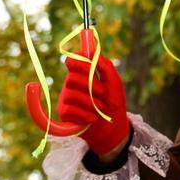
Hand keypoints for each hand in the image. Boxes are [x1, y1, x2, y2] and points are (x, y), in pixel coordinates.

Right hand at [25, 29, 129, 157]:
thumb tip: (93, 52)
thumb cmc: (113, 102)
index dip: (78, 61)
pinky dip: (85, 114)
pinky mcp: (64, 113)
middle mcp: (71, 84)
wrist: (113, 127)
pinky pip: (69, 109)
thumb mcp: (115, 83)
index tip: (91, 66)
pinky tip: (93, 118)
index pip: (71, 60)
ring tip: (101, 108)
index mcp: (83, 73)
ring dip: (91, 102)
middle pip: (72, 78)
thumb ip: (106, 66)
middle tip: (104, 93)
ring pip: (71, 94)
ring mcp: (66, 98)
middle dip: (91, 86)